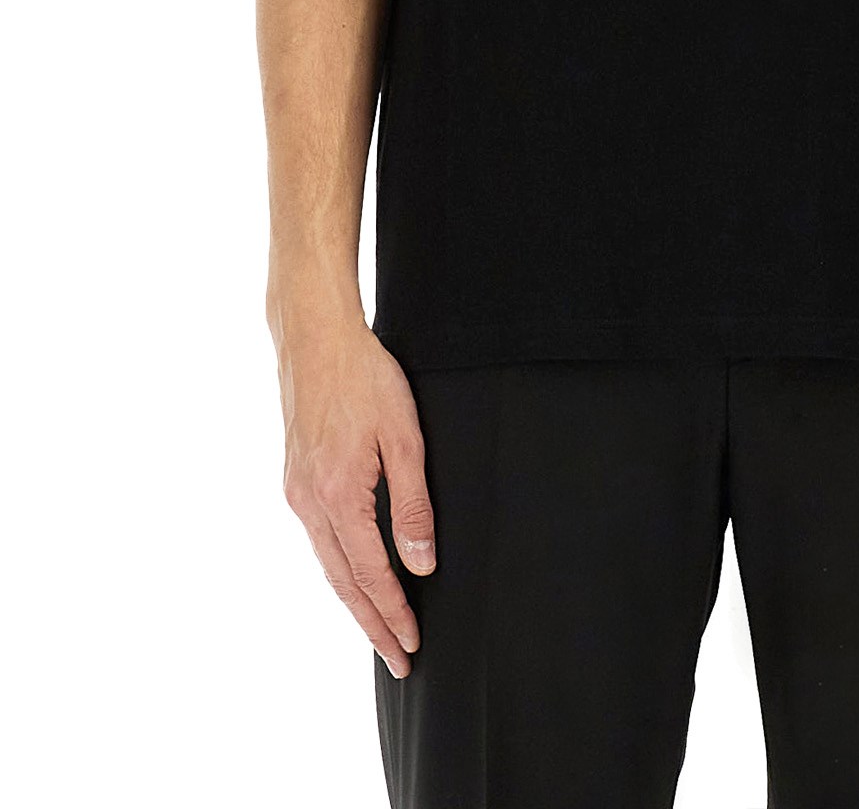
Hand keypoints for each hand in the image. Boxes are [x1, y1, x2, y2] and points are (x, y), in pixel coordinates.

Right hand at [274, 318, 435, 677]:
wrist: (315, 338)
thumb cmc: (366, 378)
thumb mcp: (404, 436)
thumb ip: (412, 504)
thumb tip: (422, 562)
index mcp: (339, 496)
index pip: (371, 574)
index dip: (393, 613)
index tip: (412, 645)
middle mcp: (310, 503)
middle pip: (344, 582)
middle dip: (373, 624)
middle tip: (399, 660)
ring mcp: (297, 492)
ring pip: (328, 564)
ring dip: (355, 602)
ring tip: (380, 631)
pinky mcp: (295, 480)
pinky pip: (319, 540)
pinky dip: (340, 570)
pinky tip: (355, 578)